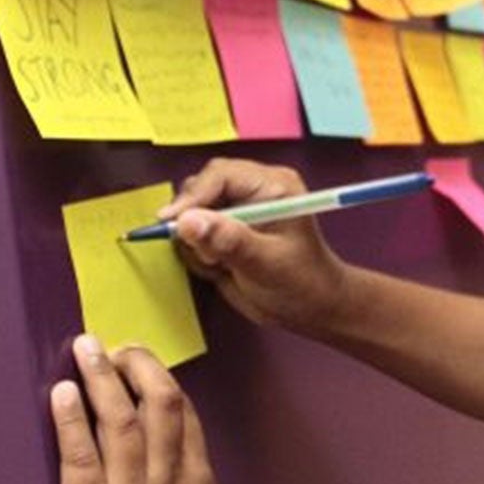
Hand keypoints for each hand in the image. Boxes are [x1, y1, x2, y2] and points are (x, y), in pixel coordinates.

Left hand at [50, 335, 222, 483]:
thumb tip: (177, 468)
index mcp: (195, 483)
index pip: (182, 417)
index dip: (159, 381)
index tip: (139, 362)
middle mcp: (165, 480)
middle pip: (157, 405)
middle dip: (137, 366)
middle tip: (114, 346)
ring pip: (119, 421)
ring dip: (101, 379)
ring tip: (85, 349)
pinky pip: (80, 457)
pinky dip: (70, 420)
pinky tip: (62, 393)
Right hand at [159, 160, 351, 333]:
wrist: (311, 309)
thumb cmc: (301, 283)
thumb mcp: (265, 264)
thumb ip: (228, 241)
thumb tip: (186, 220)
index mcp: (271, 185)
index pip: (220, 175)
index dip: (193, 197)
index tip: (171, 223)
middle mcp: (252, 190)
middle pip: (200, 189)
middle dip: (195, 224)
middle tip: (212, 257)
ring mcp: (236, 210)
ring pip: (191, 214)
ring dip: (197, 243)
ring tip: (223, 266)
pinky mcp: (224, 231)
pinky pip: (192, 235)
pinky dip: (198, 254)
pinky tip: (221, 269)